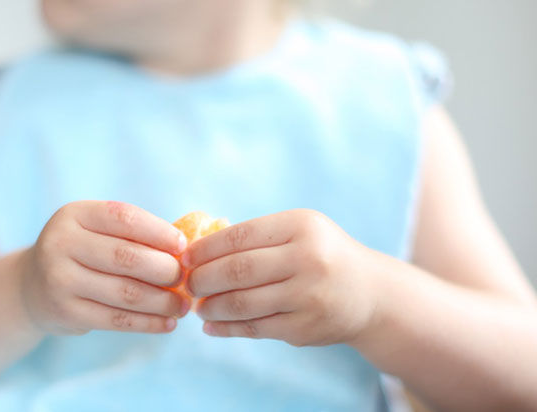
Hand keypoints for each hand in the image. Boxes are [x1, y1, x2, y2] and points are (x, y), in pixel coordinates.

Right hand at [20, 201, 189, 335]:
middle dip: (166, 270)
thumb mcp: (97, 230)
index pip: (125, 218)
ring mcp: (60, 279)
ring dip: (163, 301)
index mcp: (75, 214)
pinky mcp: (66, 312)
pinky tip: (167, 323)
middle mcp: (61, 243)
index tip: (184, 246)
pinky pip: (117, 320)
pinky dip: (148, 323)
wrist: (33, 286)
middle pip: (128, 257)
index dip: (160, 232)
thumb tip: (187, 249)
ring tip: (183, 306)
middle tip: (186, 279)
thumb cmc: (83, 252)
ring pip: (126, 292)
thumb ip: (134, 233)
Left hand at [183, 209, 377, 346]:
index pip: (239, 236)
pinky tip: (212, 325)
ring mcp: (308, 295)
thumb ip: (256, 238)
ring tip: (197, 306)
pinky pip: (255, 328)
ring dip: (211, 306)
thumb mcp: (299, 232)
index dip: (205, 248)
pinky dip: (227, 328)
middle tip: (187, 284)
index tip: (185, 257)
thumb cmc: (322, 255)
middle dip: (202, 278)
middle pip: (237, 270)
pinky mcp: (306, 327)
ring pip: (243, 303)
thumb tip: (198, 250)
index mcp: (301, 226)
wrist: (370, 292)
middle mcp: (308, 258)